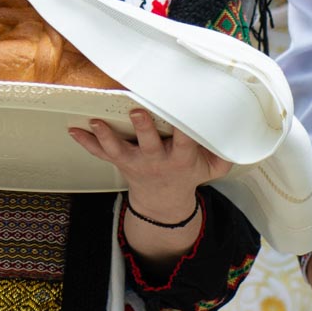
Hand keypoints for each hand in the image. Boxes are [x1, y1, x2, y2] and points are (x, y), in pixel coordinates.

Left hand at [67, 109, 229, 213]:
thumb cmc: (189, 174)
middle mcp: (157, 160)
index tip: (182, 108)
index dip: (183, 125)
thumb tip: (238, 133)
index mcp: (181, 158)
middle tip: (137, 112)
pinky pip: (101, 154)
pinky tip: (73, 130)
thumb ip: (225, 153)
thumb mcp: (212, 168)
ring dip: (106, 136)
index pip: (185, 139)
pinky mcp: (120, 163)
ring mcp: (136, 162)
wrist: (164, 202)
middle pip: (149, 144)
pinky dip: (87, 142)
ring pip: (119, 150)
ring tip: (95, 122)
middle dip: (143, 128)